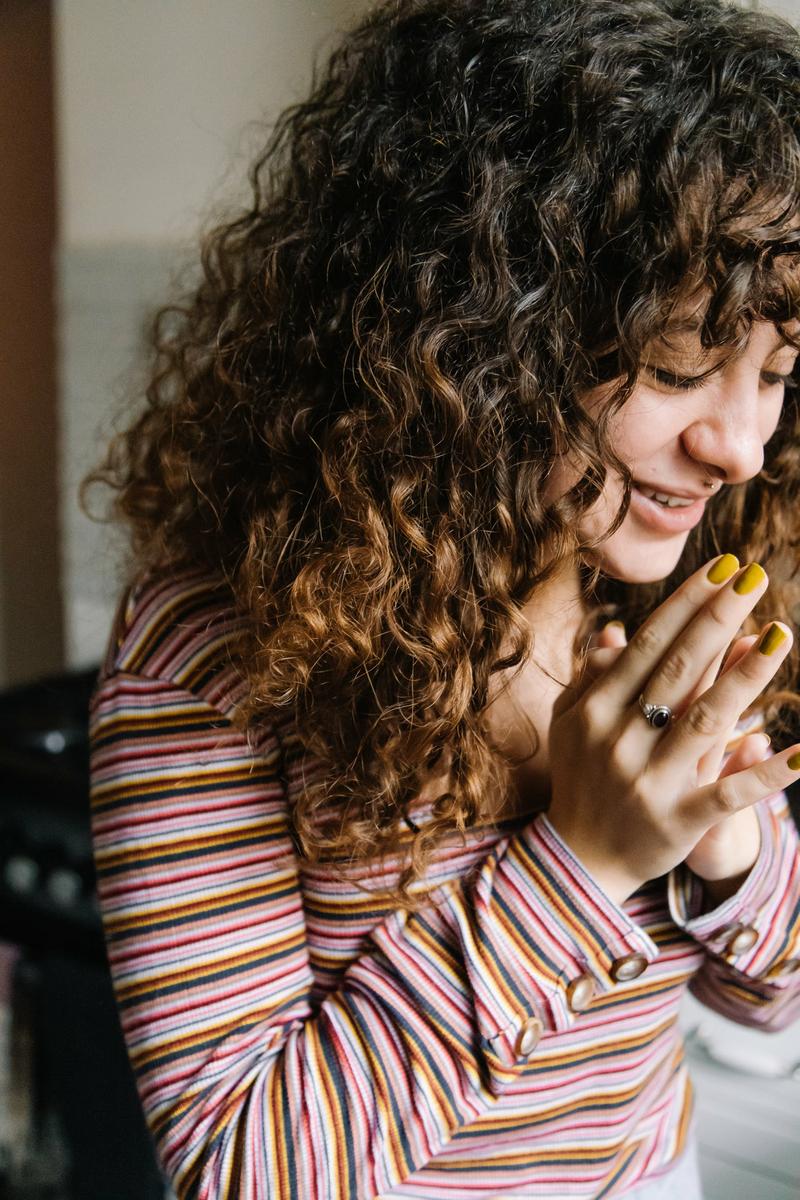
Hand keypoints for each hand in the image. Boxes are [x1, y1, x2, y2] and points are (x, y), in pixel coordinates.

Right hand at [547, 555, 797, 905]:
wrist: (580, 861)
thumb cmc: (581, 779)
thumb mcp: (572, 724)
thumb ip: (593, 678)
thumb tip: (619, 634)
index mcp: (594, 710)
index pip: (648, 646)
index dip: (687, 604)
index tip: (723, 567)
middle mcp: (619, 740)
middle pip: (677, 670)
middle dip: (717, 619)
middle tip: (754, 576)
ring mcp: (650, 781)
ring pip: (706, 719)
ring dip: (747, 676)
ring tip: (780, 634)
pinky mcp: (680, 821)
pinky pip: (731, 793)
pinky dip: (768, 773)